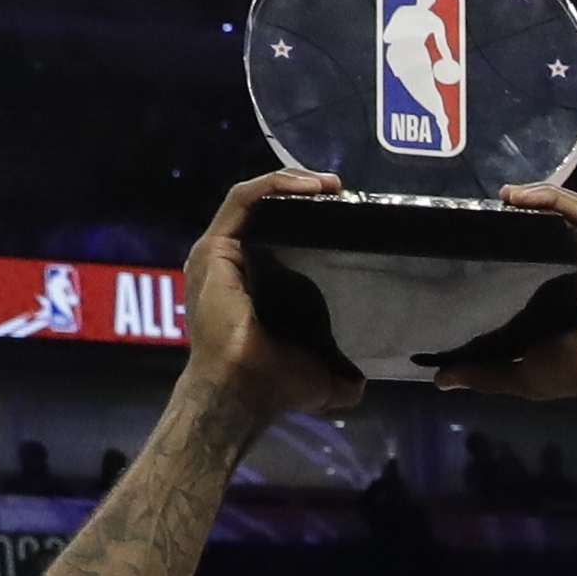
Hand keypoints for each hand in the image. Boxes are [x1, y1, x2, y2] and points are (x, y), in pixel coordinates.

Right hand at [179, 168, 366, 418]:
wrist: (244, 393)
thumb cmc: (275, 386)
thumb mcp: (323, 378)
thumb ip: (342, 373)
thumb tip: (363, 379)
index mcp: (259, 284)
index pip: (281, 234)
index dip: (312, 217)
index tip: (349, 212)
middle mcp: (236, 263)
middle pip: (268, 210)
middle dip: (303, 193)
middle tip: (342, 192)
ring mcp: (220, 253)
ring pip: (254, 199)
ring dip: (292, 182)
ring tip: (330, 184)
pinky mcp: (214, 248)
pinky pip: (242, 201)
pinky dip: (273, 186)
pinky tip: (309, 186)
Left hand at [434, 181, 576, 409]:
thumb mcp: (521, 373)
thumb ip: (483, 373)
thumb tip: (441, 380)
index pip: (561, 251)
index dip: (532, 234)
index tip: (498, 225)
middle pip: (571, 224)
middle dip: (536, 208)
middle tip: (500, 201)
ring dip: (544, 197)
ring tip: (507, 194)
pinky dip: (557, 201)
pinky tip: (524, 196)